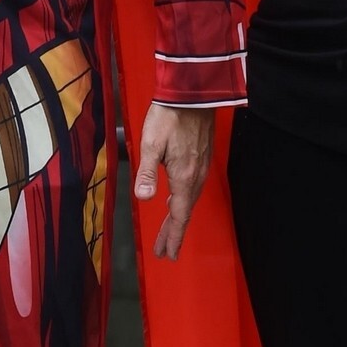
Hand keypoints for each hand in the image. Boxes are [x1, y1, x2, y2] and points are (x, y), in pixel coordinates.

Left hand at [134, 104, 214, 259]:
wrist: (192, 93)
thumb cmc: (168, 116)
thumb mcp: (150, 144)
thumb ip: (146, 173)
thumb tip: (144, 199)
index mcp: (184, 177)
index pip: (178, 215)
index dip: (173, 236)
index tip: (168, 254)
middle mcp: (196, 176)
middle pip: (184, 212)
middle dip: (173, 233)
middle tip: (165, 251)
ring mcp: (202, 167)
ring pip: (189, 201)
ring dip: (178, 218)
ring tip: (168, 232)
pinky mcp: (203, 158)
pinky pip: (193, 189)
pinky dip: (184, 202)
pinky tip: (176, 201)